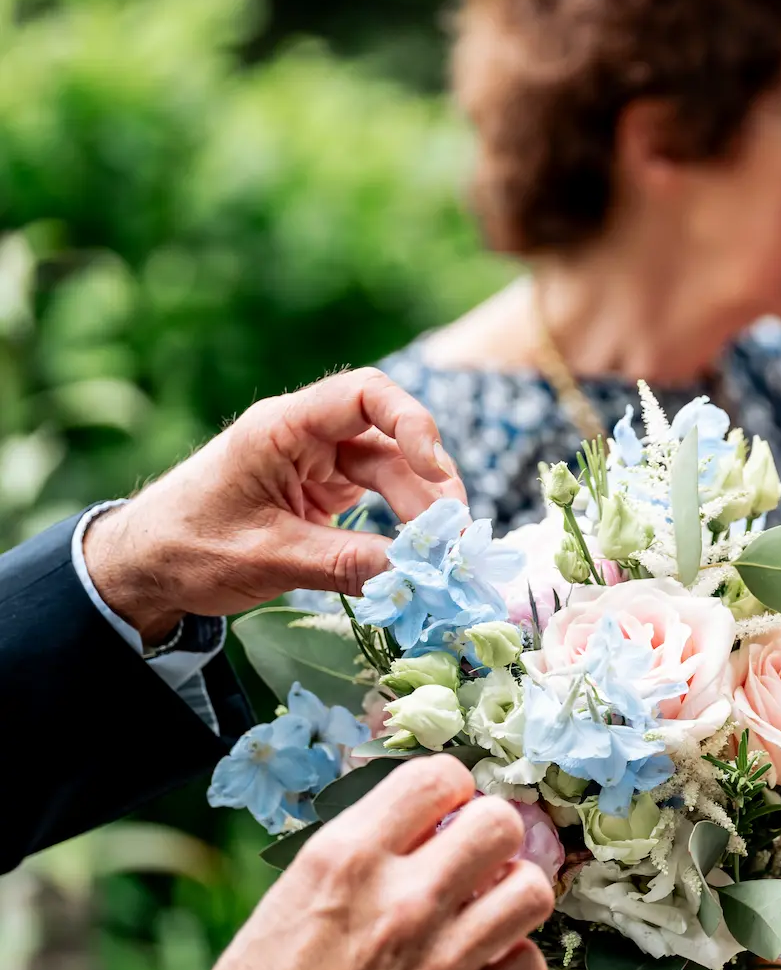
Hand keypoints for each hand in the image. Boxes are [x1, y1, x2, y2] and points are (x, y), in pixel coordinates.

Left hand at [84, 367, 464, 641]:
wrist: (142, 568)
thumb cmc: (187, 549)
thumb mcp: (267, 558)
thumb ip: (343, 564)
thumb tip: (415, 575)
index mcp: (283, 429)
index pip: (365, 394)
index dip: (411, 421)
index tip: (435, 468)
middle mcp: (307, 437)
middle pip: (389, 442)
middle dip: (427, 488)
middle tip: (451, 542)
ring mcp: (317, 464)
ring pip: (390, 473)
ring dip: (420, 511)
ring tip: (443, 556)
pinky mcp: (322, 493)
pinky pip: (377, 499)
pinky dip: (400, 526)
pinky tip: (418, 555)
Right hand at [196, 755, 553, 969]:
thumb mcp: (292, 895)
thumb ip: (360, 850)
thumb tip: (418, 819)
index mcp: (346, 861)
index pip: (435, 777)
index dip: (448, 785)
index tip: (444, 802)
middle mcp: (401, 902)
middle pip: (500, 824)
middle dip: (489, 830)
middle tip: (471, 850)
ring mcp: (439, 961)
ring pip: (531, 890)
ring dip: (510, 891)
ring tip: (484, 902)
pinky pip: (528, 965)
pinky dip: (511, 961)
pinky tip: (482, 959)